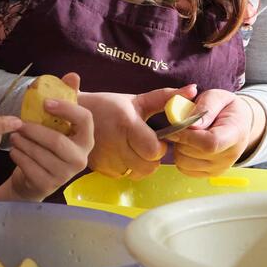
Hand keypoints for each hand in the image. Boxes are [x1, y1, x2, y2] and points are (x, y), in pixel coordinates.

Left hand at [1, 73, 93, 200]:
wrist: (36, 177)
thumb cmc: (50, 143)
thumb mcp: (58, 120)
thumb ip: (66, 96)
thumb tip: (72, 75)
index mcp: (86, 139)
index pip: (85, 120)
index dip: (67, 109)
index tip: (46, 103)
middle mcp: (80, 158)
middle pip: (57, 141)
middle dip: (34, 130)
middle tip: (18, 123)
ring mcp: (65, 174)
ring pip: (40, 154)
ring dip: (22, 142)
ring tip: (14, 135)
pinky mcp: (48, 185)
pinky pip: (29, 167)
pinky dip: (18, 156)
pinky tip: (14, 150)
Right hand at [80, 84, 197, 179]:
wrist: (72, 113)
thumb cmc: (109, 106)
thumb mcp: (137, 100)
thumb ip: (166, 97)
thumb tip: (194, 90)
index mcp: (127, 124)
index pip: (153, 150)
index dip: (159, 148)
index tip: (156, 140)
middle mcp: (115, 143)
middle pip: (147, 167)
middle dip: (151, 159)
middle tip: (145, 147)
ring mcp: (105, 158)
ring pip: (135, 174)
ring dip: (139, 165)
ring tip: (133, 151)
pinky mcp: (98, 168)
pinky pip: (122, 176)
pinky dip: (125, 168)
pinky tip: (120, 155)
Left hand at [165, 90, 265, 176]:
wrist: (238, 122)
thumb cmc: (225, 107)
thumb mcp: (218, 97)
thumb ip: (205, 106)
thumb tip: (192, 124)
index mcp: (235, 133)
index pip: (210, 143)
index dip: (188, 135)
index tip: (177, 124)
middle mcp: (230, 155)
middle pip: (193, 153)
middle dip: (181, 138)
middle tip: (185, 126)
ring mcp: (220, 167)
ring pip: (184, 162)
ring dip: (179, 147)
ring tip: (189, 135)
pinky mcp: (210, 174)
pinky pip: (184, 169)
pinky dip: (181, 157)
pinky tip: (189, 145)